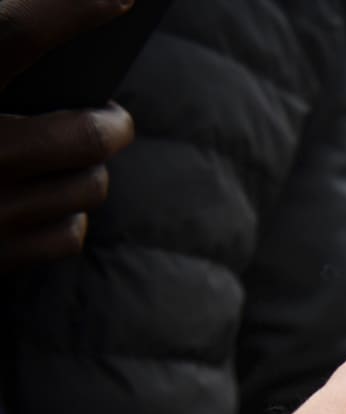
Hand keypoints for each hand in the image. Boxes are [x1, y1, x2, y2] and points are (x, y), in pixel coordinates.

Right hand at [0, 0, 137, 269]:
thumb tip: (27, 31)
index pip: (11, 32)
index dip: (72, 9)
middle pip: (84, 134)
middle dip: (109, 121)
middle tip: (108, 112)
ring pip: (86, 185)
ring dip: (89, 167)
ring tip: (76, 153)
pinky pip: (67, 233)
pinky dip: (68, 214)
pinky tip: (51, 196)